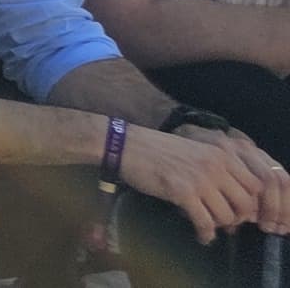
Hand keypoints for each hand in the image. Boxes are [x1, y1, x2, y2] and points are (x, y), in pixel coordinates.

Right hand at [120, 124, 276, 242]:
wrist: (125, 145)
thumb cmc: (155, 148)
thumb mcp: (194, 150)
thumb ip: (214, 166)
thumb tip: (228, 193)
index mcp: (221, 154)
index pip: (254, 185)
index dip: (249, 201)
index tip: (235, 207)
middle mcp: (216, 166)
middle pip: (246, 203)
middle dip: (238, 217)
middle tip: (223, 221)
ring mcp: (200, 180)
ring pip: (227, 216)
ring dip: (219, 226)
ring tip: (209, 227)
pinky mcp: (182, 193)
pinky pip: (205, 222)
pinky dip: (205, 234)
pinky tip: (201, 236)